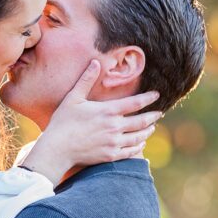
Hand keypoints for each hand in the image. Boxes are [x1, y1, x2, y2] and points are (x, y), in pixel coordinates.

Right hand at [22, 60, 161, 183]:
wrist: (57, 149)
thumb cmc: (63, 122)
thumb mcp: (73, 98)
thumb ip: (86, 80)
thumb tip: (96, 62)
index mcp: (108, 111)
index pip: (135, 103)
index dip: (148, 98)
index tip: (157, 95)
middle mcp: (114, 127)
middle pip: (141, 121)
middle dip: (153, 116)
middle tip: (159, 113)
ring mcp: (114, 143)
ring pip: (138, 137)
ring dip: (147, 131)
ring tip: (152, 127)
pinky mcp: (110, 156)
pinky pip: (130, 152)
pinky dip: (138, 147)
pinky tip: (141, 144)